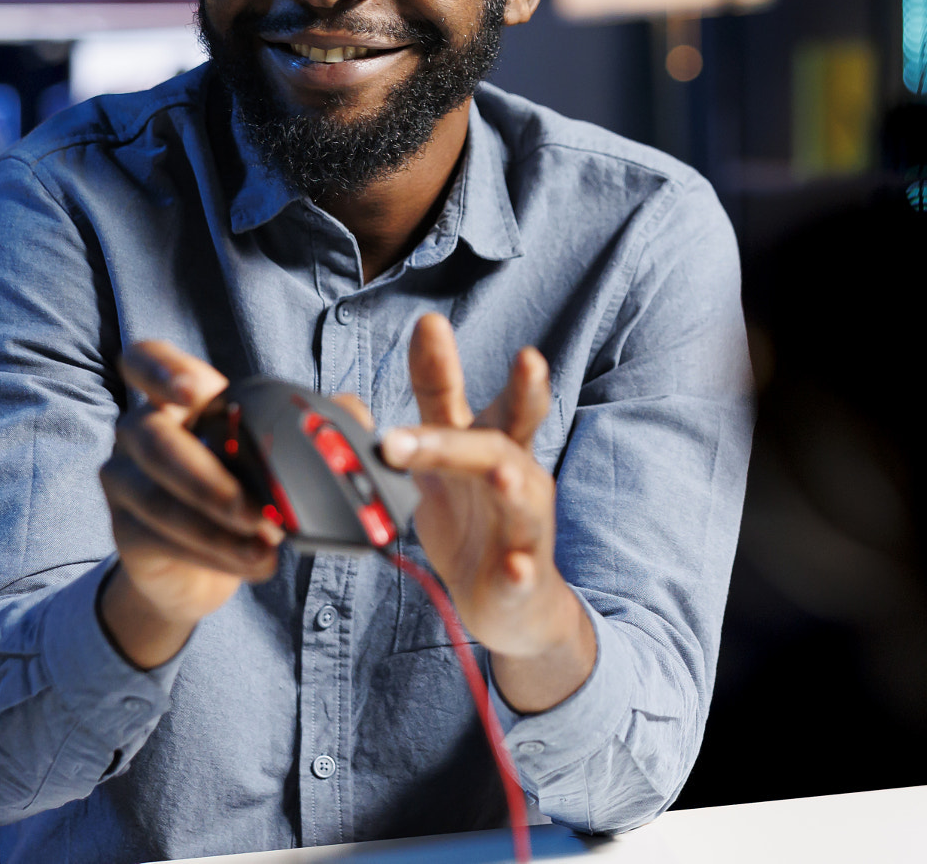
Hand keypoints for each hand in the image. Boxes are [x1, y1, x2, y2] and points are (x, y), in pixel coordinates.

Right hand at [101, 341, 308, 667]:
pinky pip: (163, 538)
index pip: (145, 361)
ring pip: (158, 497)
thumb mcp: (278, 455)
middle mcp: (140, 433)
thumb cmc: (243, 492)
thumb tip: (362, 422)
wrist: (198, 570)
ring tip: (266, 543)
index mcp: (178, 402)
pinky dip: (216, 553)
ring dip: (216, 525)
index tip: (198, 390)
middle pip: (152, 437)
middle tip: (254, 509)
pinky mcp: (127, 532)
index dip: (163, 369)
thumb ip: (319, 429)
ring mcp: (125, 482)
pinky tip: (256, 562)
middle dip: (205, 475)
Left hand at [380, 314, 594, 711]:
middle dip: (522, 397)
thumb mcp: (447, 457)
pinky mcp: (522, 576)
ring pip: (522, 499)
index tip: (429, 323)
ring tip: (500, 472)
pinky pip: (521, 572)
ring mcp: (524, 526)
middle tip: (526, 358)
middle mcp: (516, 476)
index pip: (474, 397)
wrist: (513, 603)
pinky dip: (517, 569)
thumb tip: (399, 350)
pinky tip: (512, 566)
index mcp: (492, 445)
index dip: (451, 363)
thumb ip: (432, 404)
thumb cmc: (477, 519)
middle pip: (508, 436)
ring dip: (511, 482)